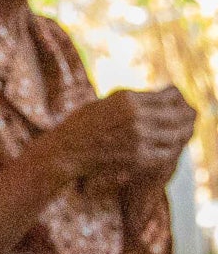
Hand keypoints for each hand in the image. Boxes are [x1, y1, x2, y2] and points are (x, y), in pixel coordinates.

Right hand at [52, 86, 195, 186]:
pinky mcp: (137, 158)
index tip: (178, 101)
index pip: (170, 95)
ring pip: (177, 134)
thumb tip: (159, 97)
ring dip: (182, 133)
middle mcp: (137, 116)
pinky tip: (169, 149)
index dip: (178, 98)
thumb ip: (132, 100)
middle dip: (186, 115)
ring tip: (183, 132)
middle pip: (179, 114)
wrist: (63, 152)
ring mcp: (138, 138)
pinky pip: (167, 153)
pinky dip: (171, 151)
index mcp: (129, 99)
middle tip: (189, 117)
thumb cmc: (80, 127)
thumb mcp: (106, 102)